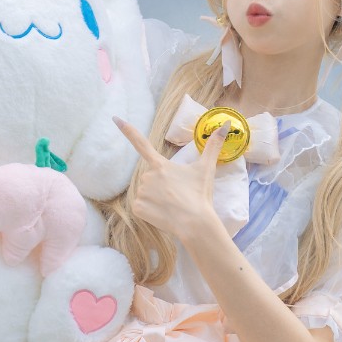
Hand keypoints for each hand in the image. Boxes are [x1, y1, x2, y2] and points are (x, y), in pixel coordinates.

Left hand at [111, 115, 228, 245]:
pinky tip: (162, 214)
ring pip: (146, 193)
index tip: (115, 119)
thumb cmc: (200, 194)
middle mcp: (147, 176)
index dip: (128, 131)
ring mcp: (141, 193)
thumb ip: (213, 145)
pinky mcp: (137, 208)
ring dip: (156, 198)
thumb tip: (226, 124)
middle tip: (177, 195)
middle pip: (151, 178)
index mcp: (160, 165)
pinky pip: (141, 207)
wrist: (195, 223)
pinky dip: (150, 211)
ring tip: (172, 206)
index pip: (141, 143)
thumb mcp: (206, 168)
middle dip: (161, 185)